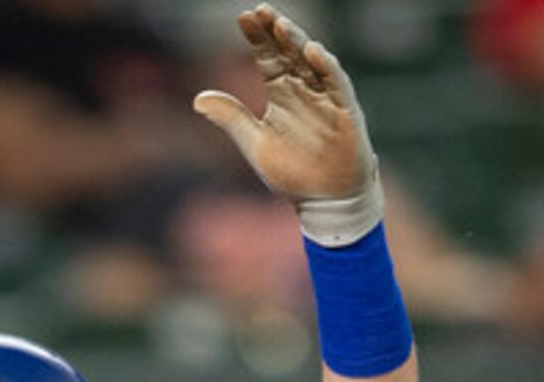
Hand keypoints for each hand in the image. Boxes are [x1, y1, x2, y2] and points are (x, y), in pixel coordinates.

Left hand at [193, 6, 381, 235]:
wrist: (325, 200)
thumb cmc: (292, 172)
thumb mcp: (255, 144)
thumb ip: (232, 118)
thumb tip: (198, 99)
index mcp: (282, 93)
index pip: (267, 57)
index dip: (256, 38)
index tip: (242, 18)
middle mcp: (304, 88)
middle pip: (288, 52)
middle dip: (275, 31)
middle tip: (260, 10)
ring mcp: (325, 96)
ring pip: (311, 61)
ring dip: (297, 42)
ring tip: (281, 25)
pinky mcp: (345, 109)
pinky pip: (336, 82)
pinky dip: (325, 66)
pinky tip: (312, 51)